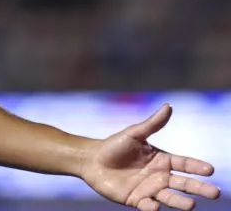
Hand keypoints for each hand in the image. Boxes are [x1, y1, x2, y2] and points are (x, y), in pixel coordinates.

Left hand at [80, 104, 220, 209]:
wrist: (91, 160)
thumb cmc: (114, 146)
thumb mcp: (134, 134)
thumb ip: (152, 124)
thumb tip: (168, 106)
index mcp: (162, 161)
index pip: (185, 164)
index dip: (197, 167)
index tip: (210, 170)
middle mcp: (160, 177)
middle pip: (184, 184)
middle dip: (199, 188)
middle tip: (215, 193)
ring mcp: (150, 190)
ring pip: (170, 198)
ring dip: (181, 202)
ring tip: (192, 206)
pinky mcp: (137, 200)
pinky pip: (148, 206)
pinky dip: (153, 207)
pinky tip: (156, 206)